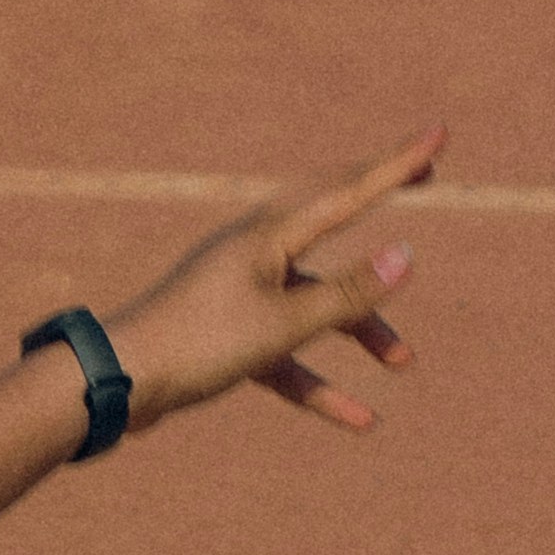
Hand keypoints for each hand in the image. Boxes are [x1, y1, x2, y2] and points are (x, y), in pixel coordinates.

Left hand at [106, 130, 439, 434]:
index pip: (348, 190)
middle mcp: (255, 254)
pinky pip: (285, 355)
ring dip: (358, 330)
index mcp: (268, 236)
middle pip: (332, 222)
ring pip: (314, 303)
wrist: (116, 384)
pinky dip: (317, 383)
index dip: (397, 164)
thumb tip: (405, 256)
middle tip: (424, 174)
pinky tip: (358, 420)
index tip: (439, 134)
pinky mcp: (227, 336)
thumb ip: (346, 295)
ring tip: (403, 361)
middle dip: (377, 201)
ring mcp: (240, 294)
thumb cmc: (196, 343)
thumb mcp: (283, 323)